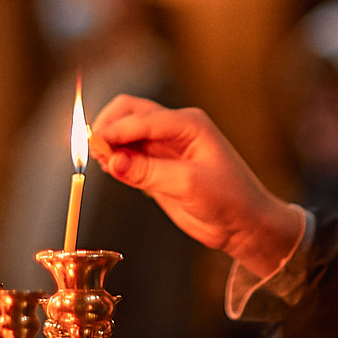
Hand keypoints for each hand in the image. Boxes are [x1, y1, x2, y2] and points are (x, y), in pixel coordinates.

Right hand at [88, 96, 301, 279]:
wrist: (245, 224)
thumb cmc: (228, 199)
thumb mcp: (188, 185)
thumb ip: (148, 172)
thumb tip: (112, 161)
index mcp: (188, 124)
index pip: (142, 118)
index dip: (115, 130)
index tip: (92, 144)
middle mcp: (175, 129)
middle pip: (130, 113)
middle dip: (109, 127)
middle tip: (93, 151)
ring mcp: (166, 147)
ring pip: (127, 133)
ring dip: (110, 143)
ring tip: (99, 162)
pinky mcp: (159, 167)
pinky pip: (130, 155)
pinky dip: (116, 159)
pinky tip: (110, 169)